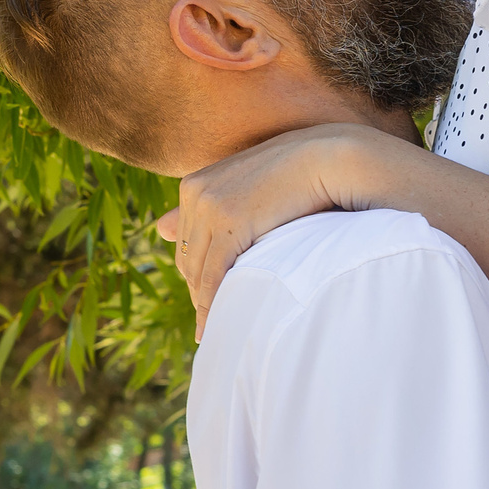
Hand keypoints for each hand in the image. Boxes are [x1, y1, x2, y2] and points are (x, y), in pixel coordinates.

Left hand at [155, 124, 397, 333]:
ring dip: (204, 305)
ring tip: (215, 331)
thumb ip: (205, 207)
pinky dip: (213, 304)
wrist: (328, 157)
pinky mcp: (230, 222)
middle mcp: (195, 193)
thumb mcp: (244, 188)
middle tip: (211, 325)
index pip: (186, 243)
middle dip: (197, 293)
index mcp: (193, 184)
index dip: (196, 276)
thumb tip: (160, 228)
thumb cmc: (294, 174)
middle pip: (187, 259)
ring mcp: (210, 206)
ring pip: (197, 272)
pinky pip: (214, 275)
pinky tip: (218, 324)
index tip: (207, 302)